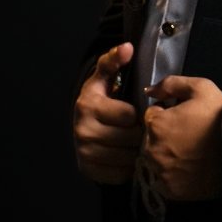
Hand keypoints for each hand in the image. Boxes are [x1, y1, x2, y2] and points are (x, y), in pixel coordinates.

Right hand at [73, 42, 141, 184]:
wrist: (84, 127)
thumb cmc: (102, 101)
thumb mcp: (105, 79)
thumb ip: (114, 62)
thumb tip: (128, 47)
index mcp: (88, 105)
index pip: (130, 115)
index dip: (139, 114)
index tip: (137, 113)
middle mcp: (82, 130)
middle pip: (131, 138)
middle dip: (140, 134)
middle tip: (139, 130)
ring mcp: (84, 152)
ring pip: (128, 157)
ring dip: (136, 151)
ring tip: (133, 142)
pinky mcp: (89, 170)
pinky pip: (121, 173)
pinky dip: (127, 167)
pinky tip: (124, 156)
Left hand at [140, 74, 221, 201]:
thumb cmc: (220, 116)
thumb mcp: (200, 88)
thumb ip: (171, 84)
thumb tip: (150, 91)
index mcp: (155, 124)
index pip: (151, 117)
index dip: (168, 115)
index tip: (183, 119)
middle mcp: (152, 150)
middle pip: (150, 141)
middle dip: (165, 137)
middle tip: (189, 137)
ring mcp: (161, 172)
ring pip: (156, 161)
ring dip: (168, 157)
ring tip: (192, 153)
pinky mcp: (171, 190)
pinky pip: (165, 181)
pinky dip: (174, 176)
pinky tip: (191, 168)